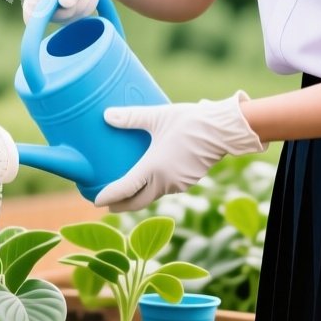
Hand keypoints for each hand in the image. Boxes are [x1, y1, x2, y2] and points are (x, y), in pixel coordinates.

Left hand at [93, 92, 264, 211]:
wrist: (223, 130)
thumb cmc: (189, 122)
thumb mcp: (157, 116)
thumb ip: (131, 117)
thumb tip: (106, 115)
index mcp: (154, 169)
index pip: (126, 189)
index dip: (110, 196)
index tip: (97, 201)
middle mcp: (165, 181)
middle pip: (139, 201)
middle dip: (122, 205)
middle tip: (108, 204)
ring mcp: (178, 184)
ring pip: (154, 195)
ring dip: (140, 196)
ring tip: (128, 191)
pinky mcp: (188, 181)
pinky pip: (166, 189)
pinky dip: (155, 189)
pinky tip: (151, 180)